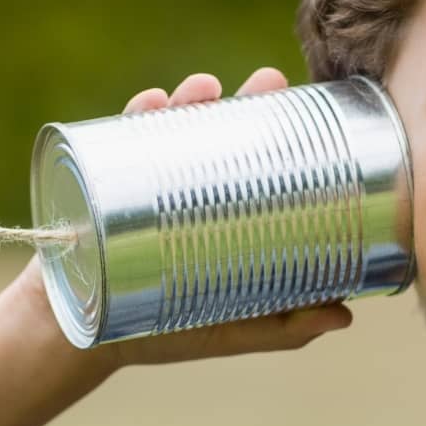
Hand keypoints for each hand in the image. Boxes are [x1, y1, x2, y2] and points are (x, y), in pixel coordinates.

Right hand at [18, 67, 354, 369]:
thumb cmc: (161, 334)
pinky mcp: (97, 185)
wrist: (78, 343)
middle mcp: (185, 189)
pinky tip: (151, 103)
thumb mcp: (228, 332)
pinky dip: (134, 117)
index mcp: (220, 212)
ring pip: (169, 127)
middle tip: (269, 82)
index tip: (312, 109)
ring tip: (206, 88)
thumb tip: (346, 316)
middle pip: (219, 132)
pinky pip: (115, 141)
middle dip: (245, 100)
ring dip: (188, 98)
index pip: (256, 162)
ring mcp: (141, 183)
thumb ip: (284, 328)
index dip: (282, 132)